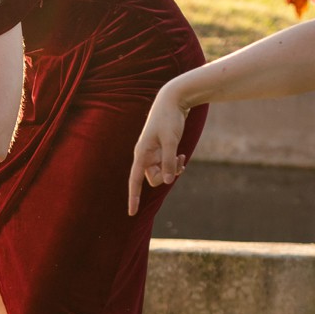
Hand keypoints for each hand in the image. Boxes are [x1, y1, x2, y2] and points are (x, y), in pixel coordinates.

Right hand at [127, 81, 190, 214]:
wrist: (172, 101)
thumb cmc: (169, 119)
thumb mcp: (171, 140)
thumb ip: (169, 161)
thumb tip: (168, 181)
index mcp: (141, 154)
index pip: (135, 180)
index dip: (133, 197)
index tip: (131, 213)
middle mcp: (145, 156)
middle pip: (152, 178)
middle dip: (166, 176)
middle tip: (178, 163)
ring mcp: (153, 154)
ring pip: (161, 173)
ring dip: (173, 170)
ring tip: (182, 159)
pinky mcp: (161, 150)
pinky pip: (167, 166)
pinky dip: (175, 164)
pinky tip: (182, 156)